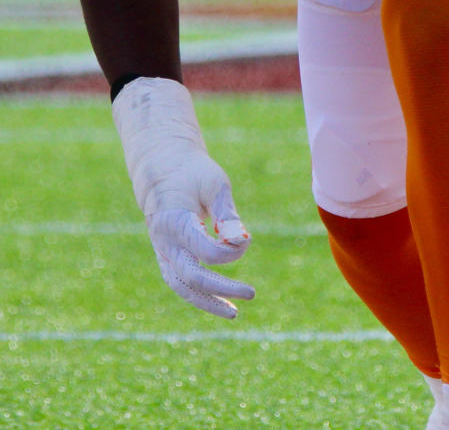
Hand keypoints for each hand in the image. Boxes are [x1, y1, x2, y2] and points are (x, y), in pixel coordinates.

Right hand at [113, 77, 254, 317]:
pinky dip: (199, 294)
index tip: (246, 238)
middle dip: (222, 288)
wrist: (162, 169)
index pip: (204, 251)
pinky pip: (180, 282)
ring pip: (182, 287)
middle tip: (251, 293)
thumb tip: (242, 241)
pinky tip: (221, 300)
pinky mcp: (166, 257)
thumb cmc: (193, 173)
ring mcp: (162, 252)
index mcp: (174, 220)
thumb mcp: (214, 185)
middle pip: (192, 276)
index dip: (229, 253)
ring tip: (234, 313)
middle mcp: (164, 241)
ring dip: (207, 301)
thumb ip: (227, 214)